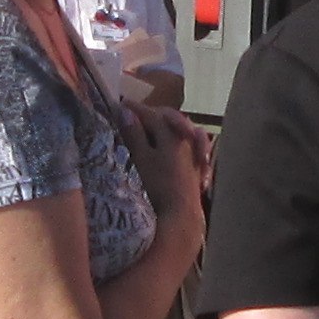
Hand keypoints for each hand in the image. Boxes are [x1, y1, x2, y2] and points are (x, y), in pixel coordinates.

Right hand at [120, 102, 209, 228]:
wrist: (182, 215)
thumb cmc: (159, 186)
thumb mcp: (141, 159)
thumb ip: (134, 134)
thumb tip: (125, 111)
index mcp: (171, 134)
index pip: (150, 114)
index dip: (134, 108)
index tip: (120, 104)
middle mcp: (186, 139)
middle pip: (169, 119)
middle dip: (153, 114)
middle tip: (135, 115)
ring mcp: (194, 153)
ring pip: (183, 130)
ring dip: (170, 125)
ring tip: (158, 126)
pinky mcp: (198, 168)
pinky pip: (193, 146)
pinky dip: (184, 140)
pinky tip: (181, 144)